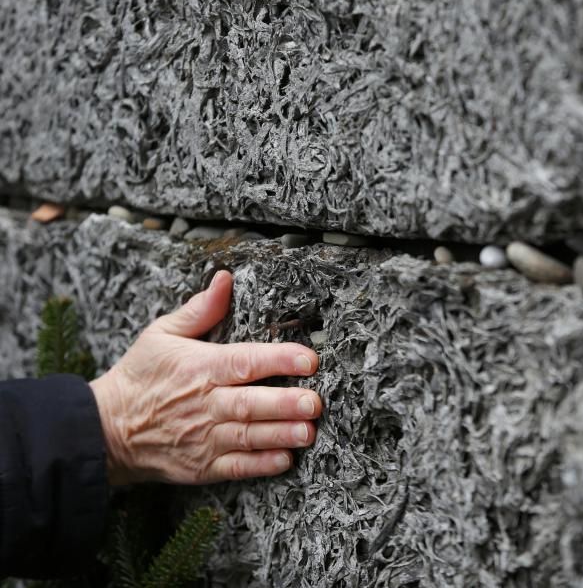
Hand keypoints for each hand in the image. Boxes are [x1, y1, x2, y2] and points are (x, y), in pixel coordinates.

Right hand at [89, 270, 321, 485]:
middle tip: (314, 402)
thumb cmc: (140, 376)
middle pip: (250, 403)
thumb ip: (199, 309)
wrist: (105, 429)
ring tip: (308, 432)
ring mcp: (203, 438)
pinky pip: (236, 467)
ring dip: (280, 435)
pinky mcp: (202, 465)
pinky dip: (260, 465)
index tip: (308, 359)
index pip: (244, 361)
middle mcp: (204, 404)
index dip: (278, 359)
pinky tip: (285, 459)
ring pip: (248, 437)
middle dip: (285, 403)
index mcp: (199, 368)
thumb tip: (225, 279)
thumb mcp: (161, 334)